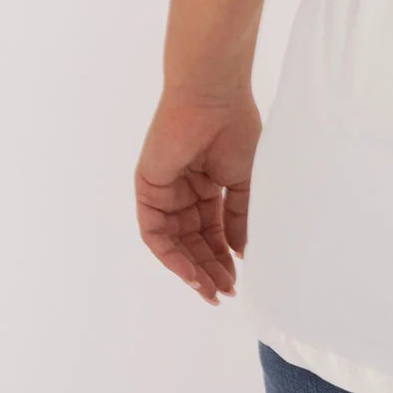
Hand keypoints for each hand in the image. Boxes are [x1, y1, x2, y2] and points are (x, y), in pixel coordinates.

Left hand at [134, 91, 260, 303]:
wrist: (213, 99)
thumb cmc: (235, 129)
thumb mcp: (244, 181)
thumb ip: (239, 217)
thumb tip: (242, 251)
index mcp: (207, 185)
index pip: (212, 230)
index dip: (223, 256)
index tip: (238, 279)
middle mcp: (183, 191)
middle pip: (192, 240)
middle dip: (208, 268)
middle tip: (224, 293)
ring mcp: (164, 192)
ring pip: (174, 242)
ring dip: (191, 268)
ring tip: (211, 290)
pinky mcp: (148, 190)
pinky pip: (155, 233)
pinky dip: (171, 256)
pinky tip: (192, 272)